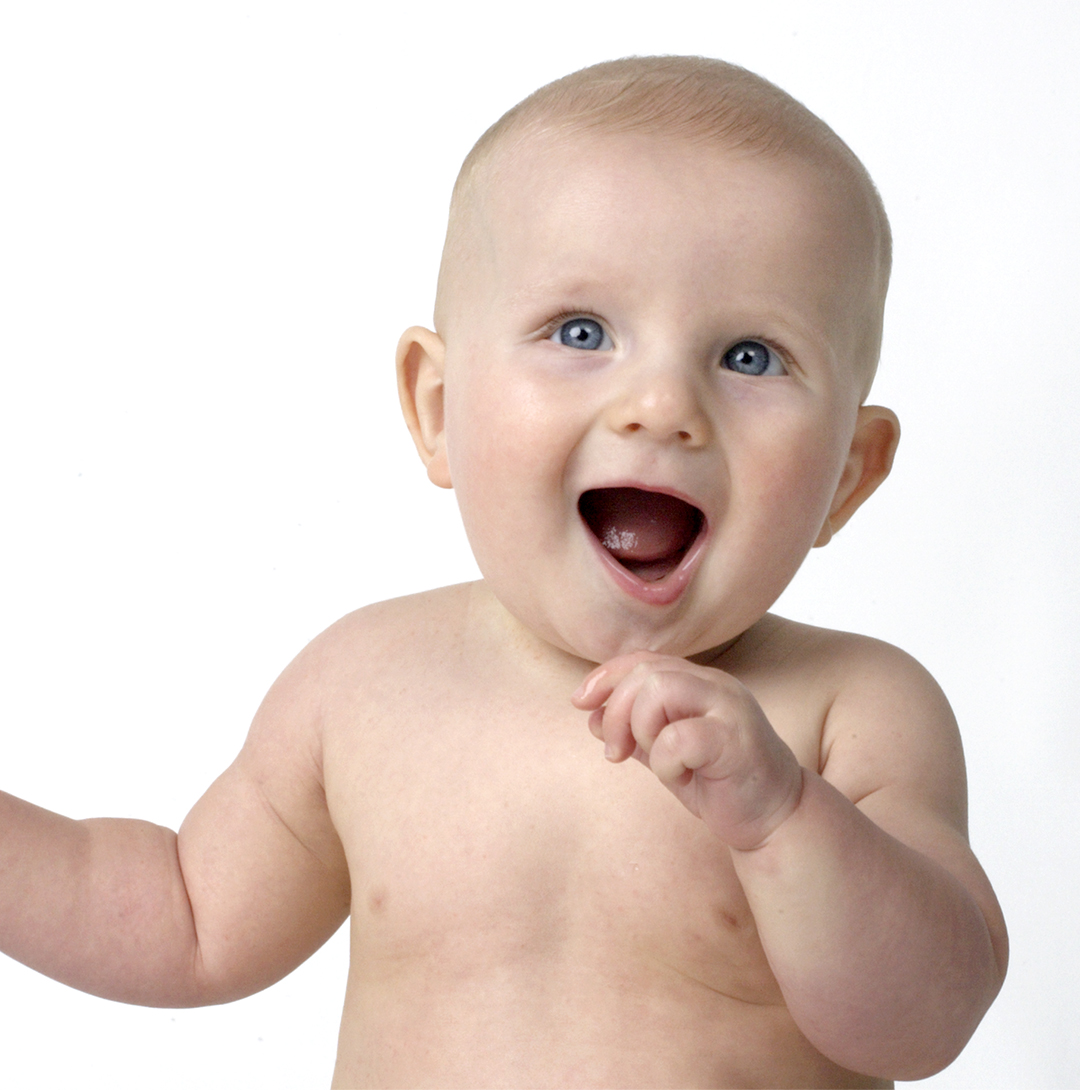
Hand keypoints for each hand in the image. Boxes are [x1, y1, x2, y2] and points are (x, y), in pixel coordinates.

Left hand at [572, 652, 803, 850]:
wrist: (774, 820)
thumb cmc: (718, 783)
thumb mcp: (666, 753)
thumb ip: (633, 731)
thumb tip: (591, 716)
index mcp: (700, 683)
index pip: (642, 659)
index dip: (605, 677)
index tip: (580, 704)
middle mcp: (717, 686)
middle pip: (645, 672)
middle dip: (616, 712)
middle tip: (614, 753)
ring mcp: (730, 709)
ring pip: (658, 690)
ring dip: (640, 731)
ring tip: (654, 762)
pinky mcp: (736, 740)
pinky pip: (678, 737)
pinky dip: (664, 761)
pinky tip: (678, 778)